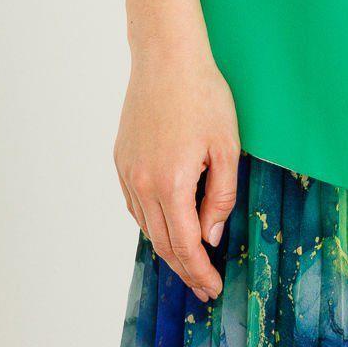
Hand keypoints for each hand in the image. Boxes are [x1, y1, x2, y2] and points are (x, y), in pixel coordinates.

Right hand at [113, 34, 240, 301]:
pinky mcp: (121, 160)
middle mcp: (143, 184)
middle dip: (184, 268)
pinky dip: (152, 221)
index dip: (199, 273)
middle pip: (163, 243)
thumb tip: (210, 236)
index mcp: (171, 184)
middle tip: (203, 284)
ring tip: (189, 258)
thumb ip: (220, 197)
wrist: (167, 58)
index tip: (213, 288)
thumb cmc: (203, 97)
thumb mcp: (226, 147)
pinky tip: (168, 223)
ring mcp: (128, 172)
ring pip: (146, 225)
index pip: (185, 246)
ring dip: (168, 246)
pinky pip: (135, 204)